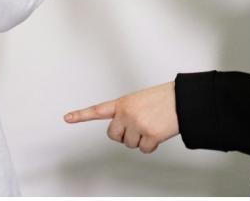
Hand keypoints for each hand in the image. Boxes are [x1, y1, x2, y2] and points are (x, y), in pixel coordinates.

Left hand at [64, 82, 178, 153]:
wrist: (182, 100)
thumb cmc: (162, 99)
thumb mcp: (138, 100)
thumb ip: (126, 111)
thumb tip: (124, 129)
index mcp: (121, 103)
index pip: (97, 110)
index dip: (81, 115)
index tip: (67, 118)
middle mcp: (126, 114)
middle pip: (113, 136)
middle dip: (123, 136)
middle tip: (136, 128)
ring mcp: (137, 125)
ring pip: (130, 144)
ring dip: (140, 140)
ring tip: (151, 127)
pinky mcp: (150, 135)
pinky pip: (144, 149)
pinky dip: (151, 146)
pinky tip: (157, 134)